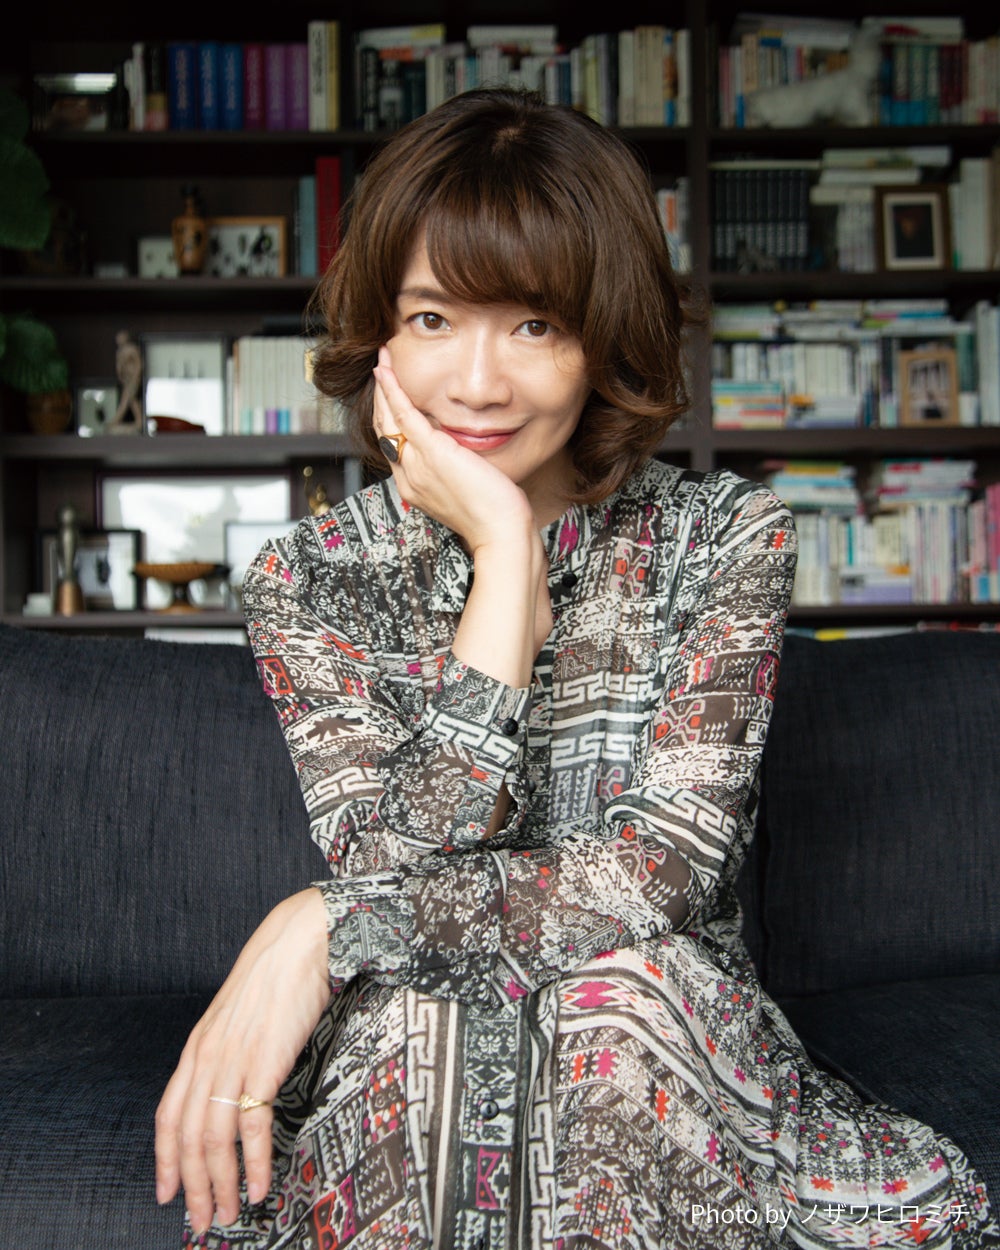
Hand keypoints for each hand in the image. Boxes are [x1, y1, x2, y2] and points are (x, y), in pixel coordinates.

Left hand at [154, 888, 330, 1233]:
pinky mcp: (263, 1064)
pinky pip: (252, 1127)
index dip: (164, 1160)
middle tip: (201, 1221)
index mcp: (198, 1047)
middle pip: (188, 1138)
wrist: (299, 941)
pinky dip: (252, 1163)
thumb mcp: (240, 1014)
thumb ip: (229, 1049)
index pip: (167, 1116)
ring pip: (213, 1139)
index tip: (166, 1192)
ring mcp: (233, 1061)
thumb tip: (235, 1084)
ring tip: (227, 1212)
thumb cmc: (276, 974)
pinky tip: (258, 1184)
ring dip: (218, 1184)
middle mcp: (207, 1058)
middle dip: (191, 1187)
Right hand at [372, 346, 535, 553]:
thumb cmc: (493, 514)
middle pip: (383, 430)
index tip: (390, 395)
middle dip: (380, 397)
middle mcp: (408, 477)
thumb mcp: (466, 488)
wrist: (500, 531)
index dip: (388, 417)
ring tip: (382, 360)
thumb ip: (454, 470)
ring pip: (388, 419)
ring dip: (383, 386)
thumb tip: (460, 454)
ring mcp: (416, 465)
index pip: (393, 446)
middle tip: (381, 368)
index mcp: (414, 487)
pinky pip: (404, 415)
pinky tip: (387, 371)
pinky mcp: (432, 452)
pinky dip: (392, 390)